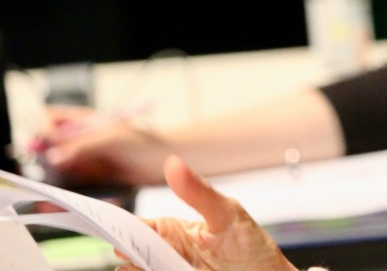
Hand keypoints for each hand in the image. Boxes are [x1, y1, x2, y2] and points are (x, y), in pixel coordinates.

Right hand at [39, 105, 168, 185]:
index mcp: (85, 121)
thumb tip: (54, 157)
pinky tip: (59, 199)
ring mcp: (86, 158)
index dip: (42, 130)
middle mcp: (82, 139)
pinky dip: (63, 190)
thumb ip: (82, 147)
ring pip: (57, 166)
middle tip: (39, 169)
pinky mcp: (93, 177)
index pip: (50, 118)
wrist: (168, 161)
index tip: (43, 146)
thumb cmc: (145, 142)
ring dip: (50, 175)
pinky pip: (71, 183)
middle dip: (40, 155)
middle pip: (48, 144)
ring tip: (47, 188)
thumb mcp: (112, 140)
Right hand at [118, 155, 297, 270]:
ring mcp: (168, 270)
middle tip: (122, 247)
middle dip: (123, 248)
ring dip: (134, 266)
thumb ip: (198, 193)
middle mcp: (164, 253)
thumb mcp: (227, 213)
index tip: (100, 221)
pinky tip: (141, 270)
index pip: (134, 226)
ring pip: (137, 269)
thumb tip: (172, 163)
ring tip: (134, 264)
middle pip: (131, 252)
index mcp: (171, 230)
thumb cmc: (250, 244)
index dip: (114, 223)